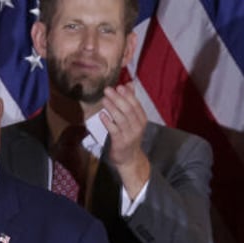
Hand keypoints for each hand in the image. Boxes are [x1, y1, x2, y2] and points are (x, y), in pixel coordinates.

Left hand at [101, 83, 149, 198]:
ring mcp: (129, 135)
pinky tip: (102, 115)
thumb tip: (130, 84)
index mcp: (141, 119)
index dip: (128, 95)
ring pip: (121, 119)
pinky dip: (108, 122)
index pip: (136, 105)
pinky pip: (114, 130)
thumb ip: (131, 101)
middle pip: (128, 110)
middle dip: (118, 99)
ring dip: (112, 108)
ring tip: (104, 99)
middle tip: (108, 90)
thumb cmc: (130, 135)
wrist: (130, 158)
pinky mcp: (120, 142)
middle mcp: (137, 127)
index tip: (119, 86)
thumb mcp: (133, 118)